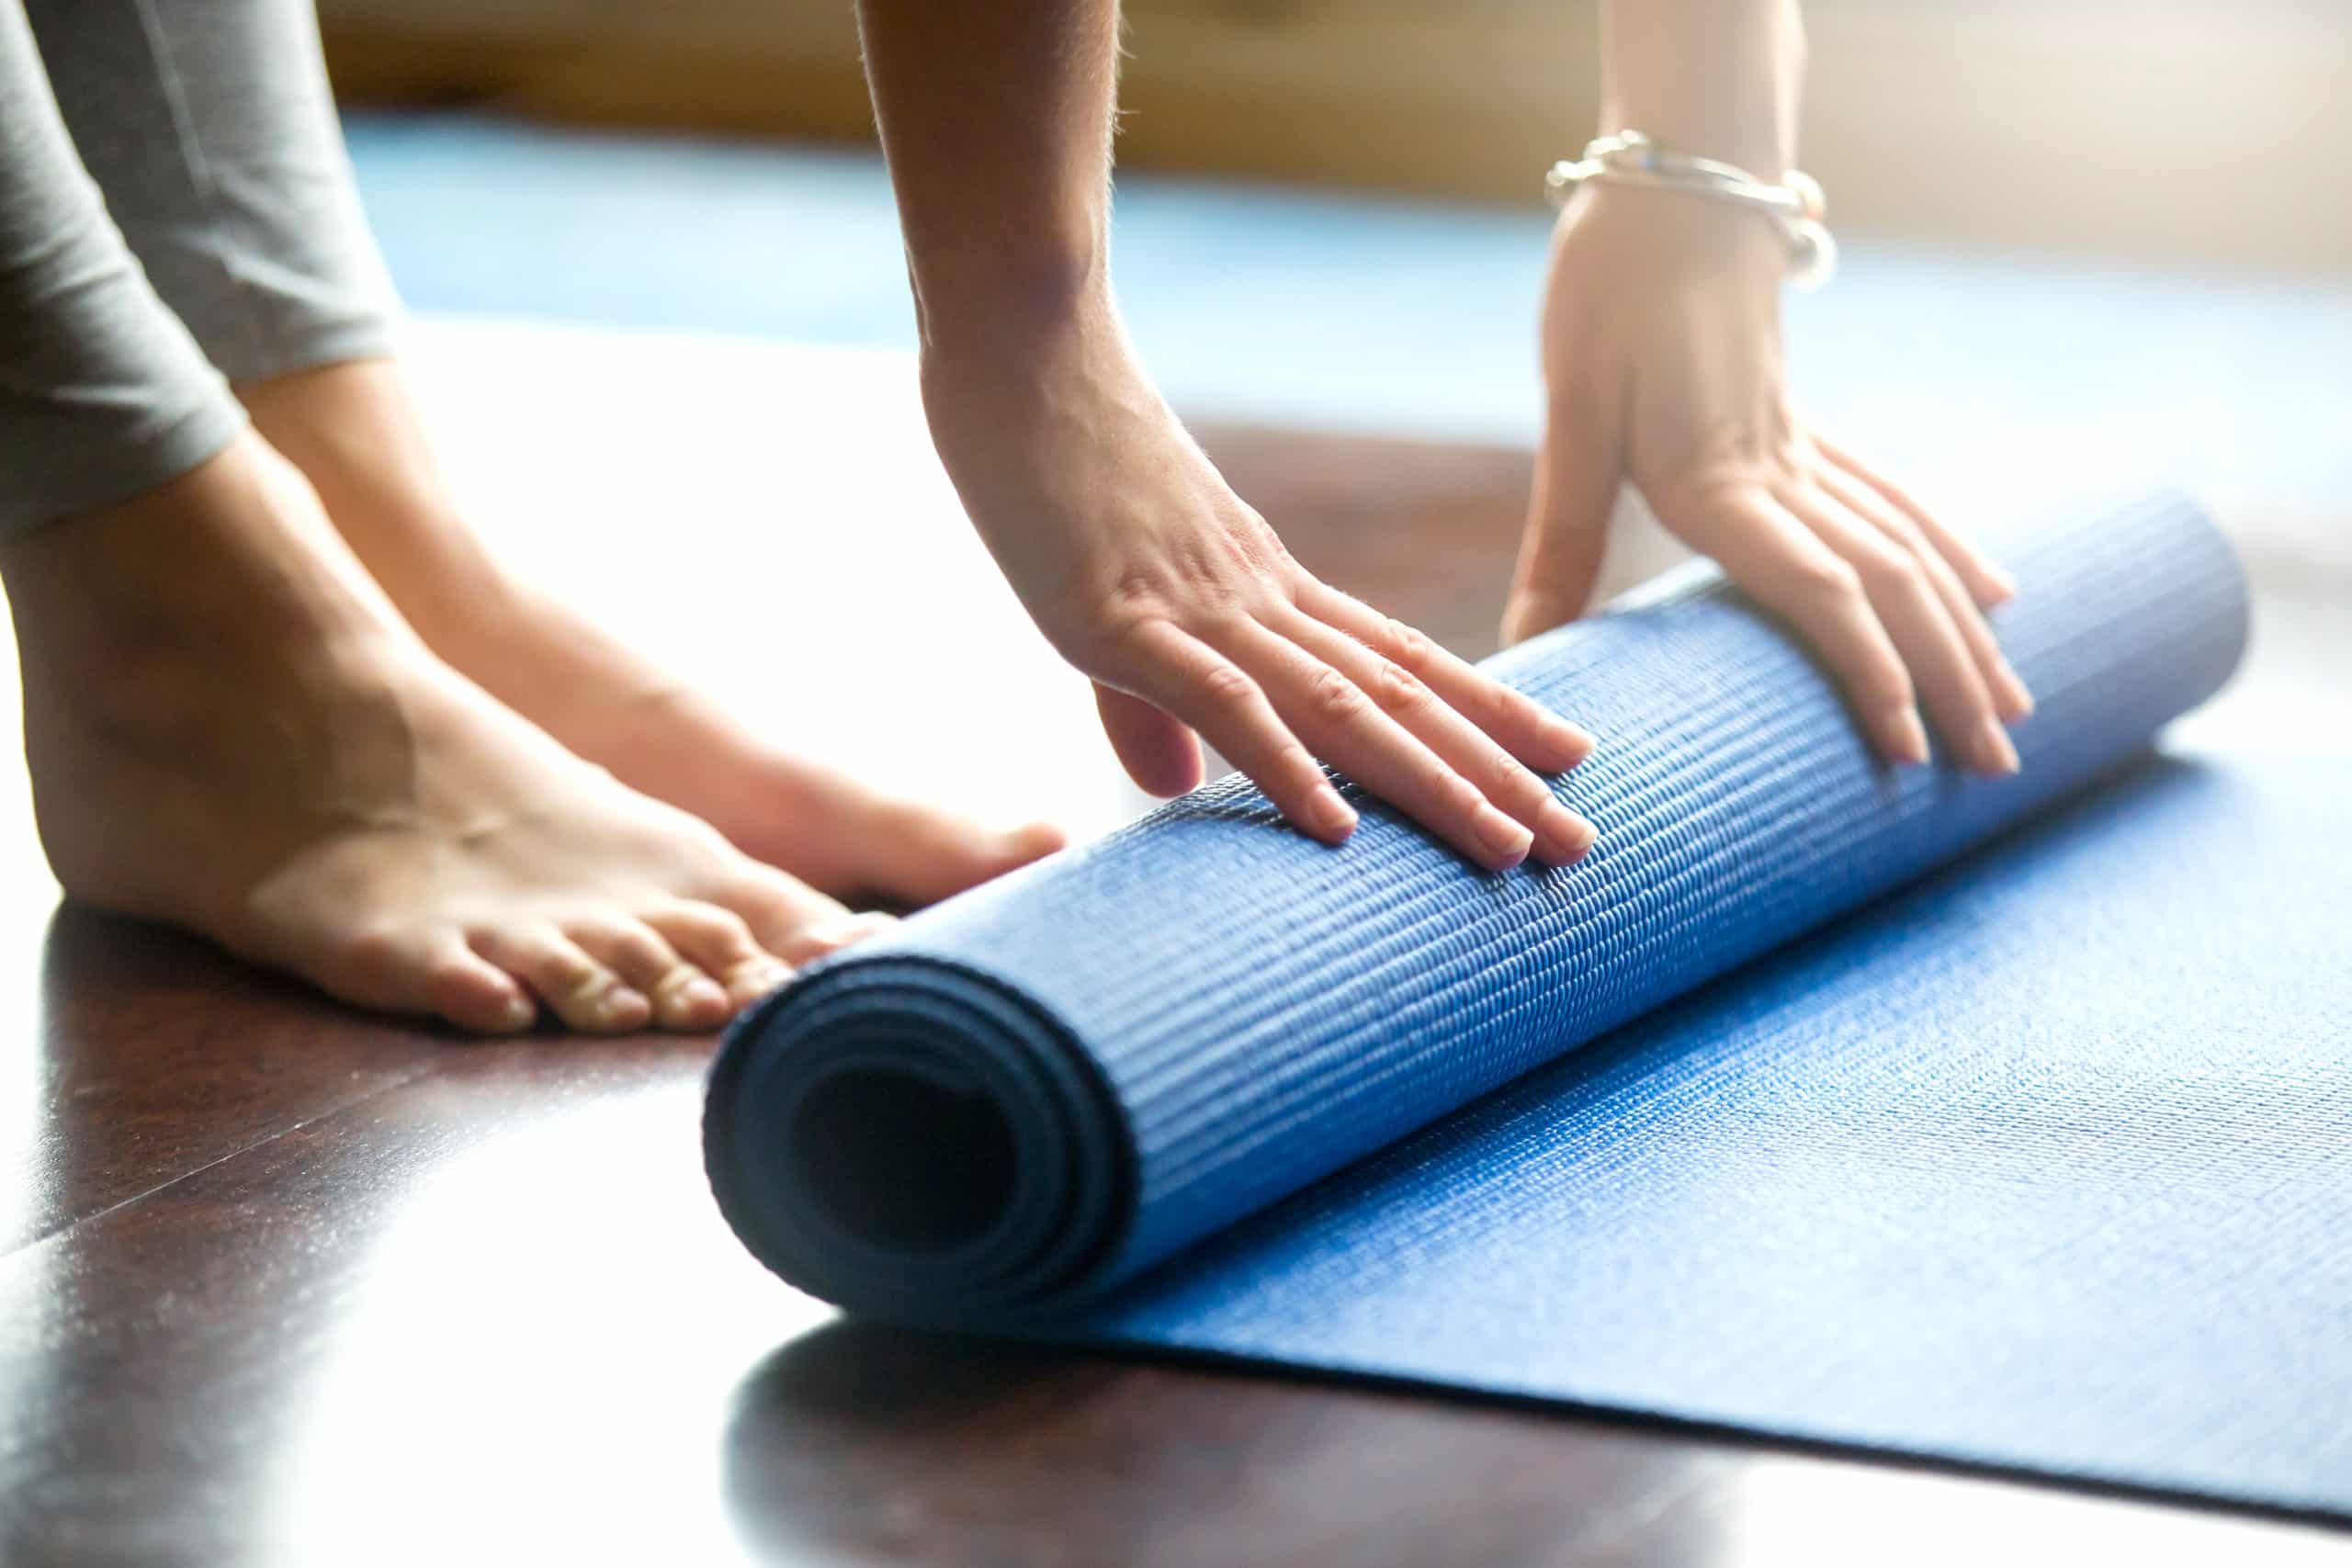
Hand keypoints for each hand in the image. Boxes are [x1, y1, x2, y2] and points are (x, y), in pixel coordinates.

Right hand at [921, 304, 1596, 870]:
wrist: (1018, 337)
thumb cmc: (1052, 455)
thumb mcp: (1104, 599)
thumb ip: (1145, 703)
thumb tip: (1177, 787)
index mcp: (1264, 585)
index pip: (1401, 658)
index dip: (1486, 712)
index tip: (1565, 759)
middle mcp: (1259, 596)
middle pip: (1401, 695)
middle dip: (1494, 773)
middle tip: (1579, 843)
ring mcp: (1199, 604)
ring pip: (1343, 705)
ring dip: (1430, 781)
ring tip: (1511, 847)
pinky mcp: (1122, 615)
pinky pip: (1222, 699)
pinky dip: (1284, 766)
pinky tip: (1337, 829)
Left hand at [1506, 186, 2032, 773]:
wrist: (1673, 190)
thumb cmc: (1610, 299)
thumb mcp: (1573, 419)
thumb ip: (1562, 537)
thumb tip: (1524, 650)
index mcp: (1723, 481)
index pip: (1820, 590)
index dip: (1869, 674)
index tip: (1908, 753)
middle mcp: (1786, 471)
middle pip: (1892, 586)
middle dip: (1949, 681)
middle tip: (1997, 771)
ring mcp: (1812, 448)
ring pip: (1913, 550)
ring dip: (1967, 633)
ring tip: (2016, 710)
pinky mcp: (1812, 427)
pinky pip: (1902, 500)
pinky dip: (1955, 551)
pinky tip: (1998, 592)